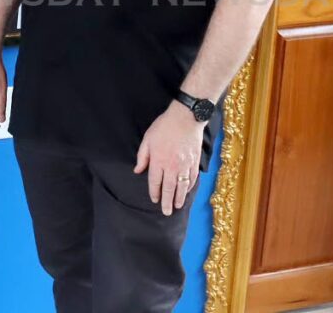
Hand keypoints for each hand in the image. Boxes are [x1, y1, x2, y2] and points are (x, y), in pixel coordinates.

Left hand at [134, 101, 202, 215]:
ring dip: (179, 198)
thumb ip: (142, 157)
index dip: (154, 192)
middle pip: (169, 188)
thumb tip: (137, 170)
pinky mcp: (195, 162)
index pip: (155, 181)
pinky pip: (192, 179)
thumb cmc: (164, 127)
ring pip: (182, 186)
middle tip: (166, 212)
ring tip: (177, 206)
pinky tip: (187, 192)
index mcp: (158, 161)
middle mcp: (172, 166)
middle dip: (167, 201)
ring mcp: (185, 165)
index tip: (154, 199)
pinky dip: (189, 187)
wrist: (185, 119)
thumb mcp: (147, 139)